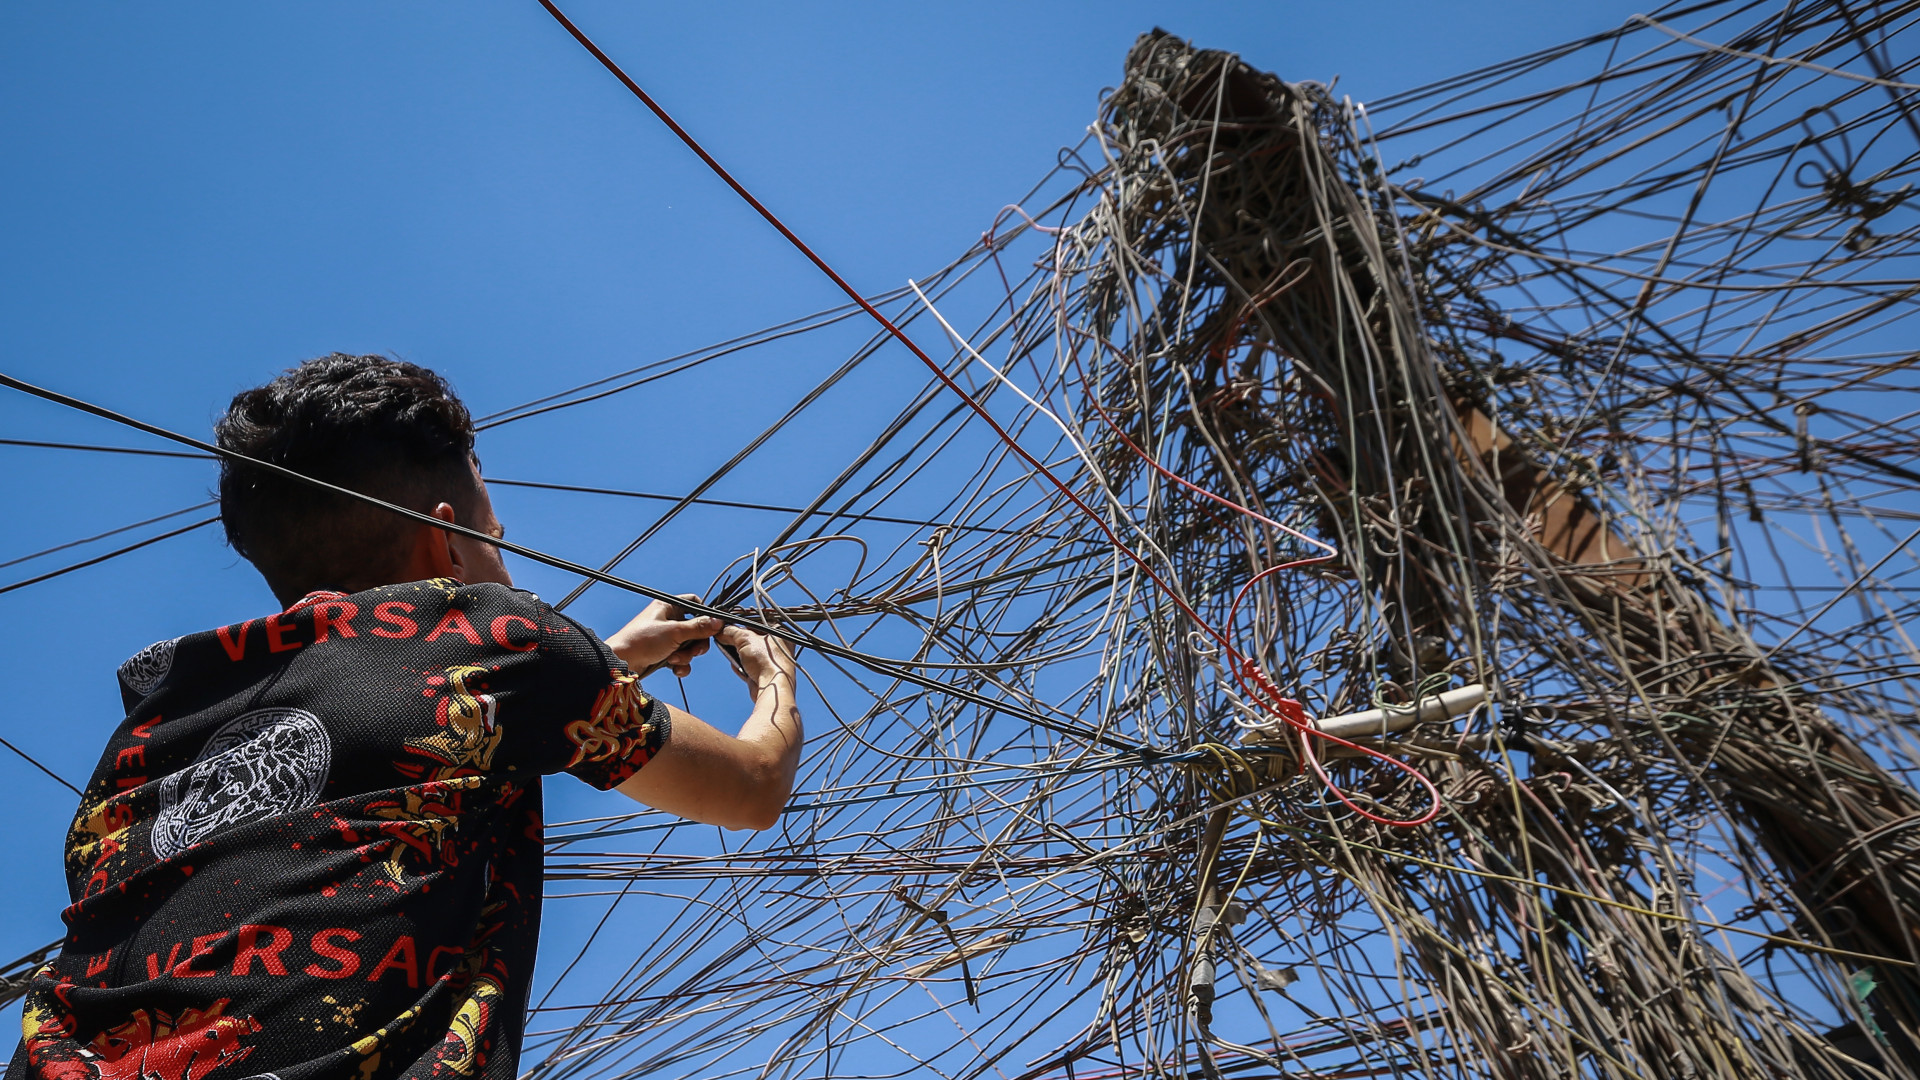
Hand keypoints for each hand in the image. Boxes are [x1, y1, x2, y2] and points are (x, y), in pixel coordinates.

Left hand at [606, 595, 722, 677]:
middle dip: (696, 642)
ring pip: (690, 645)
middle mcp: (668, 620)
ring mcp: (666, 638)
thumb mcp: (675, 632)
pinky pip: (682, 658)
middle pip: (696, 628)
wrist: (622, 663)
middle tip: (694, 650)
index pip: (694, 603)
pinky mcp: (664, 653)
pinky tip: (674, 668)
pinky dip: (681, 664)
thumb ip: (699, 627)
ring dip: (686, 655)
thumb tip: (719, 621)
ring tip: (674, 659)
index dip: (704, 614)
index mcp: (668, 606)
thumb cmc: (641, 640)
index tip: (711, 626)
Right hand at [718, 624, 795, 699]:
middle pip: (752, 640)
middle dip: (738, 642)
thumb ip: (731, 631)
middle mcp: (779, 647)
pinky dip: (741, 666)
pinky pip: (750, 668)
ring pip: (750, 655)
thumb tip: (721, 631)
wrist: (772, 687)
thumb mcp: (745, 638)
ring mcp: (773, 662)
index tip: (728, 627)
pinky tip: (735, 665)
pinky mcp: (766, 675)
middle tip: (726, 640)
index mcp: (780, 632)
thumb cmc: (768, 660)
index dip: (741, 625)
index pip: (757, 623)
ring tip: (729, 652)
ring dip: (738, 655)